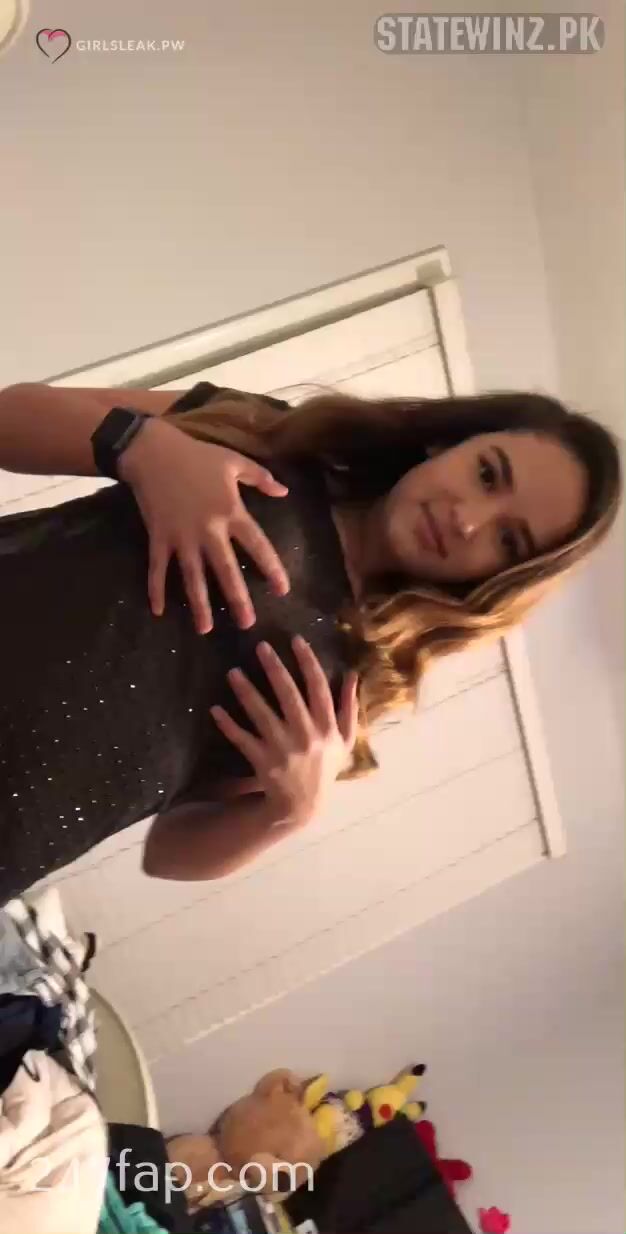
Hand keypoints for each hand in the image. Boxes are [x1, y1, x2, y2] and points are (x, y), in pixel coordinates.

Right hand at [118, 418, 289, 633]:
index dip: (271, 568)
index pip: (257, 545)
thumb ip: (261, 478)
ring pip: (192, 577)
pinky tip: (158, 611)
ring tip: (205, 629)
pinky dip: (156, 589)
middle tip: (247, 624)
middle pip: (226, 570)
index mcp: (231, 511)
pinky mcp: (158, 537)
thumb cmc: (196, 455)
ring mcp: (181, 537)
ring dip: (199, 604)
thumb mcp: (234, 460)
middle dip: (237, 599)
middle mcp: (208, 530)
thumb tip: (285, 493)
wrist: (152, 451)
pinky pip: (157, 568)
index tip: (282, 590)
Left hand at [210, 637, 358, 828]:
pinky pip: (243, 740)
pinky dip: (229, 725)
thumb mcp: (345, 740)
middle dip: (275, 669)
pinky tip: (215, 709)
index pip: (319, 688)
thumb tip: (352, 673)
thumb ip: (348, 707)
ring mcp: (283, 750)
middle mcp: (307, 737)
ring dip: (246, 692)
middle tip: (260, 646)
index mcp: (328, 728)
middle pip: (289, 696)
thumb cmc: (325, 767)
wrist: (303, 806)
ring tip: (232, 672)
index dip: (308, 662)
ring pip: (262, 715)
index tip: (295, 640)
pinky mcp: (263, 762)